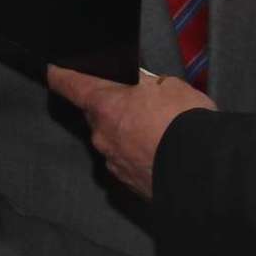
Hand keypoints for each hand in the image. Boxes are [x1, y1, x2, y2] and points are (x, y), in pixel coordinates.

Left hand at [46, 66, 214, 198]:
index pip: (72, 85)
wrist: (202, 170)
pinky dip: (139, 153)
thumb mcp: (168, 84)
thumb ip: (147, 82)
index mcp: (105, 105)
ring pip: (113, 139)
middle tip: (140, 101)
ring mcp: (114, 162)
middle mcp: (102, 136)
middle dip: (113, 106)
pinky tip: (161, 148)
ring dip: (128, 132)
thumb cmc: (183, 124)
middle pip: (97, 114)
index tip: (53, 72)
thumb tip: (143, 85)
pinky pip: (127, 160)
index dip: (61, 75)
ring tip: (159, 128)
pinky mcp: (129, 183)